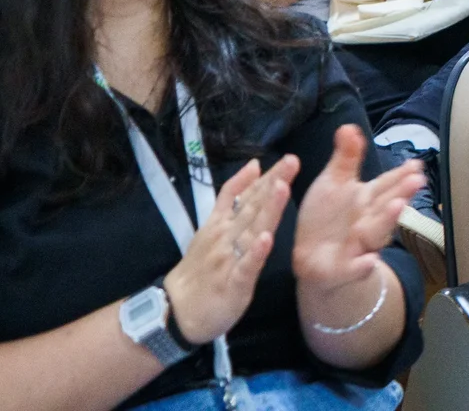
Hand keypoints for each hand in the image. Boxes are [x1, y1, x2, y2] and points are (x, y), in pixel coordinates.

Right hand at [163, 154, 300, 345]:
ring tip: (282, 188)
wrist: (177, 309)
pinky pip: (246, 267)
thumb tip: (254, 166)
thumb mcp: (213, 226)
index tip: (288, 158)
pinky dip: (255, 253)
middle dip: (273, 183)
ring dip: (267, 209)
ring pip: (251, 231)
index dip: (266, 176)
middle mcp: (226, 236)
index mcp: (223, 223)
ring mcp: (230, 259)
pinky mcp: (234, 283)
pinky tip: (266, 239)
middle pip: (252, 206)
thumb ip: (232, 197)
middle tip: (292, 162)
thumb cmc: (201, 268)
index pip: (246, 195)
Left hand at [292, 125, 424, 292]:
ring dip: (387, 220)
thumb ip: (346, 157)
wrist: (315, 260)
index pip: (387, 184)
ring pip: (377, 233)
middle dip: (402, 193)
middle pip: (387, 205)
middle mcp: (368, 220)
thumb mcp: (334, 183)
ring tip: (397, 206)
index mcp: (367, 199)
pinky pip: (355, 268)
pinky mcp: (343, 268)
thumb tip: (349, 126)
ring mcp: (359, 245)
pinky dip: (362, 265)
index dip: (401, 175)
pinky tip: (370, 260)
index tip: (416, 163)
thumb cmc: (328, 218)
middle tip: (416, 180)